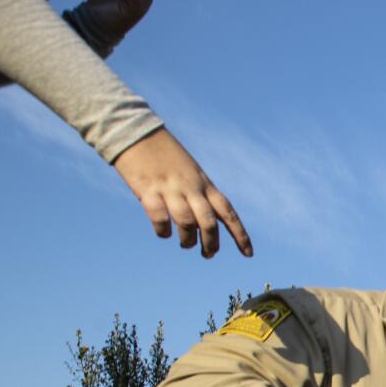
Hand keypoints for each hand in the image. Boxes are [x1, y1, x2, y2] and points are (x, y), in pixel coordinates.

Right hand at [111, 127, 251, 257]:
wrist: (137, 132)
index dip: (240, 234)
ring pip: (187, 223)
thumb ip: (200, 194)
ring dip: (187, 240)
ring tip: (185, 244)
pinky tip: (163, 232)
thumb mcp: (191, 172)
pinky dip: (162, 231)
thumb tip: (203, 225)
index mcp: (204, 183)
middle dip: (212, 244)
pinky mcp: (148, 189)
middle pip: (209, 222)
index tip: (249, 254)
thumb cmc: (165, 155)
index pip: (228, 212)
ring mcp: (170, 188)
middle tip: (208, 254)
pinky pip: (159, 218)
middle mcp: (191, 187)